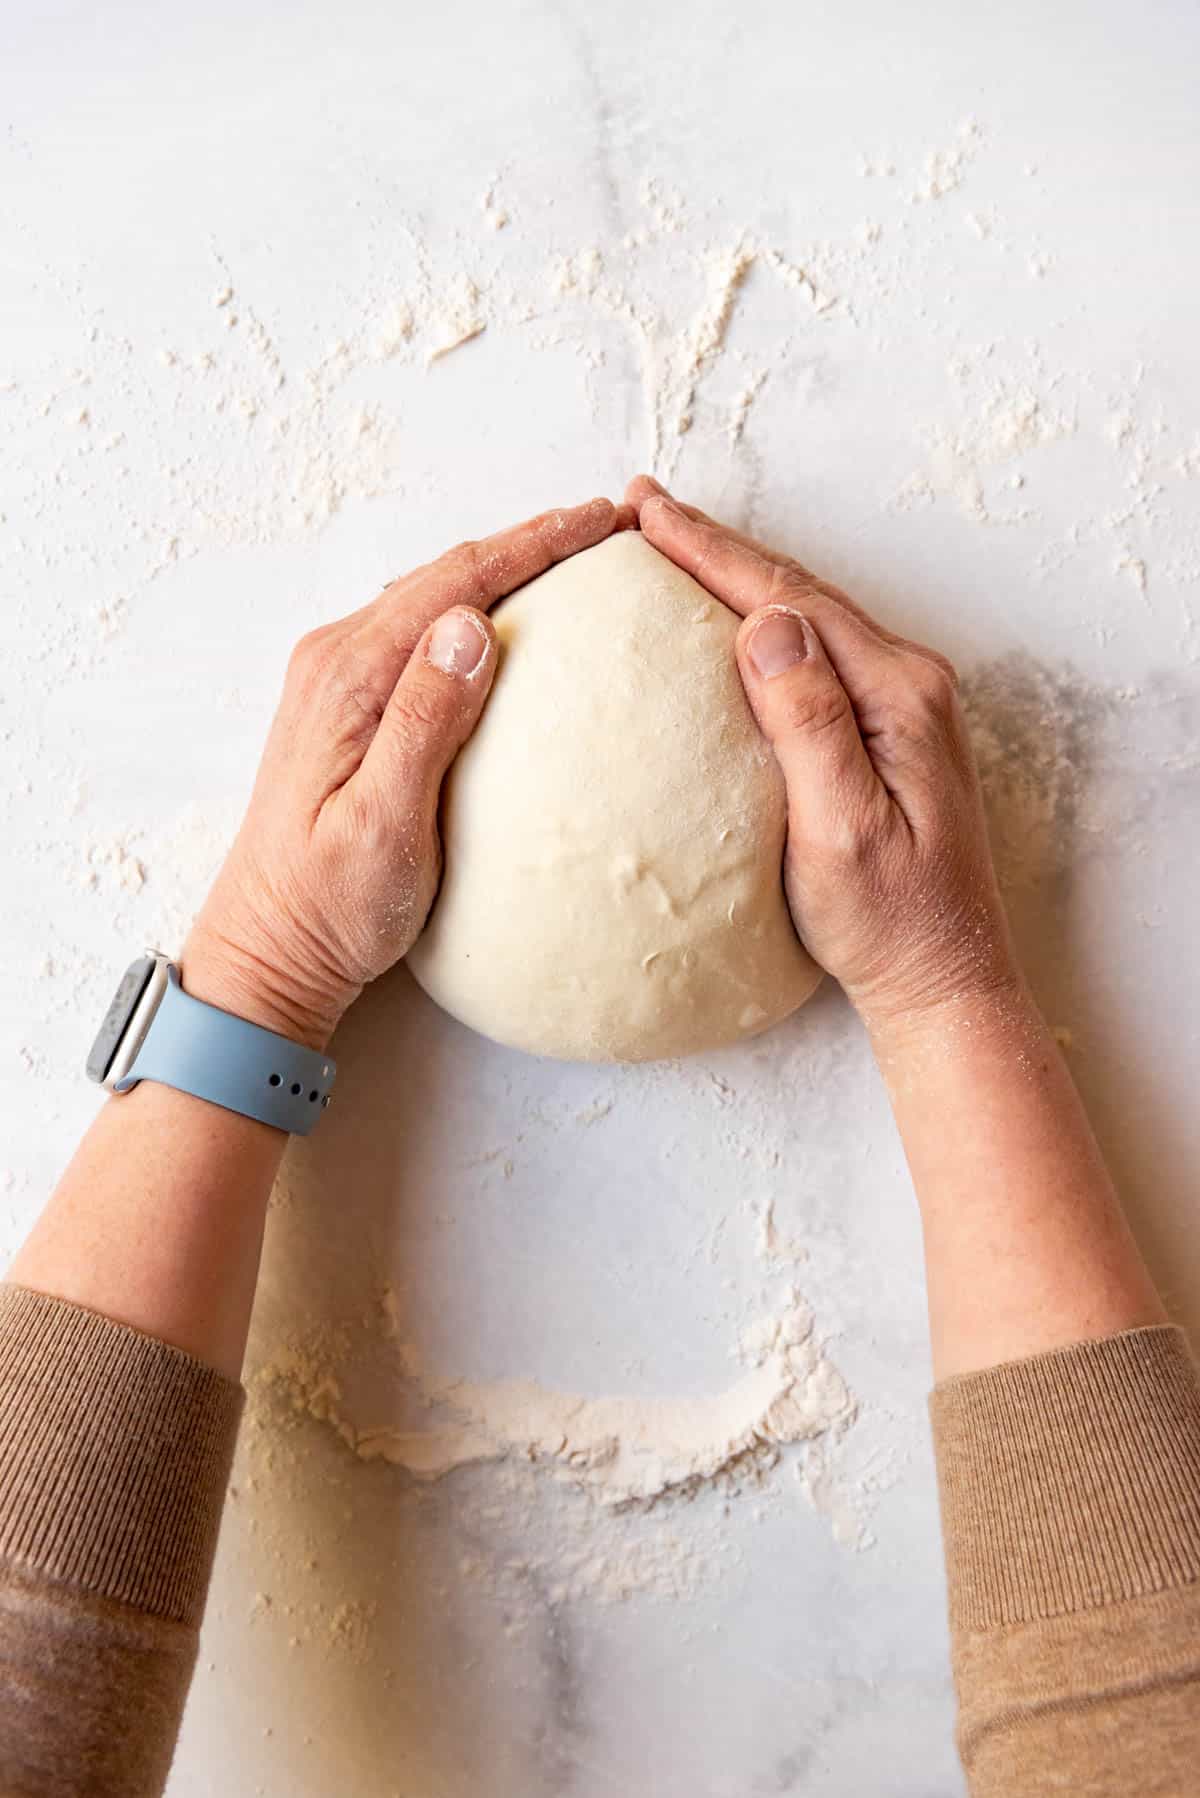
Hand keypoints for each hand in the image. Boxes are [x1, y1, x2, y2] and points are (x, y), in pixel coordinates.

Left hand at [183, 497, 626, 1047]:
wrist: (270, 948)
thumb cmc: (330, 905)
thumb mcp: (383, 824)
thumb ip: (423, 723)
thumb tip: (470, 624)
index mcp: (349, 677)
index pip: (456, 582)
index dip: (536, 543)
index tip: (603, 520)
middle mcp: (336, 660)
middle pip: (447, 574)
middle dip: (531, 542)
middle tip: (609, 524)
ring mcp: (338, 680)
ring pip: (436, 597)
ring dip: (506, 569)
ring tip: (575, 554)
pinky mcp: (349, 706)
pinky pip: (423, 633)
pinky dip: (478, 610)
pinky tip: (513, 622)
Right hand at [627, 477, 1018, 1035]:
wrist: (942, 977)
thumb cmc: (890, 921)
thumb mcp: (843, 830)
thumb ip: (811, 725)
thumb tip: (768, 626)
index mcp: (897, 694)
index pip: (788, 602)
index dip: (711, 554)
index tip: (646, 514)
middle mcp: (907, 682)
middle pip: (797, 591)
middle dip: (716, 546)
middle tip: (642, 506)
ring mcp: (901, 703)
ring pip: (805, 614)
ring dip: (736, 574)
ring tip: (673, 541)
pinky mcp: (886, 729)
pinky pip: (815, 650)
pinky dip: (759, 620)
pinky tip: (728, 621)